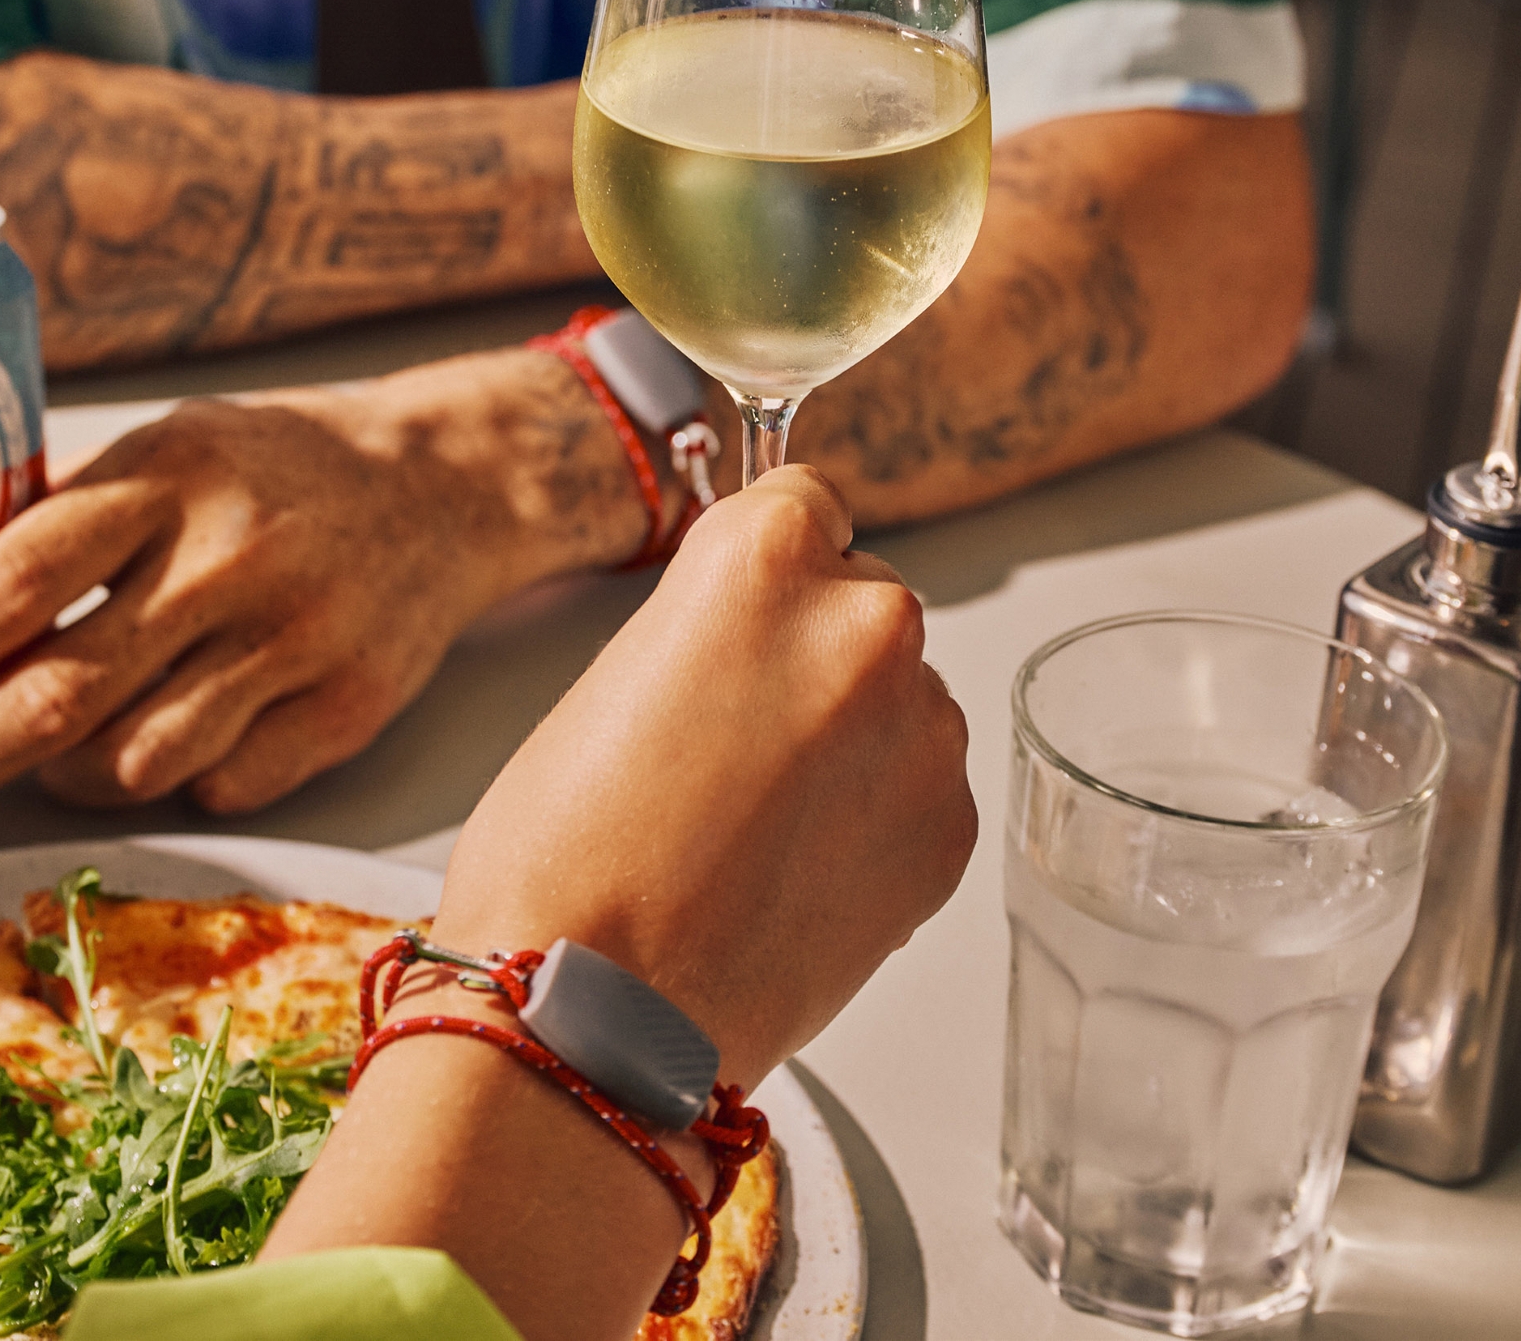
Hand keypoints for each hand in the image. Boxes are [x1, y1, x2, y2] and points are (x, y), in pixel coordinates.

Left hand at [0, 355, 640, 857]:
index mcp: (169, 475)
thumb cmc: (274, 467)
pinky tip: (161, 738)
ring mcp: (296, 641)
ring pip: (129, 763)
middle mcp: (231, 561)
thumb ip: (67, 518)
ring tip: (31, 758)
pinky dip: (165, 779)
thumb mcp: (169, 447)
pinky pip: (215, 786)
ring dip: (54, 777)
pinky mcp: (346, 709)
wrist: (448, 484)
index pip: (21, 575)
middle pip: (58, 695)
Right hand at [426, 467, 976, 1089]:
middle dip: (816, 655)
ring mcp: (923, 730)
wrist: (597, 1019)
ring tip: (755, 829)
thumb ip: (716, 628)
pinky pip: (921, 790)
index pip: (806, 502)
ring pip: (901, 700)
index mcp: (767, 558)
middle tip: (732, 745)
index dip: (768, 568)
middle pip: (864, 601)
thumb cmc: (568, 858)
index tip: (743, 618)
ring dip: (854, 741)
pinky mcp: (952, 828)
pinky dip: (876, 821)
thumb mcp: (617, 675)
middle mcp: (867, 623)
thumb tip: (761, 639)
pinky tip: (793, 876)